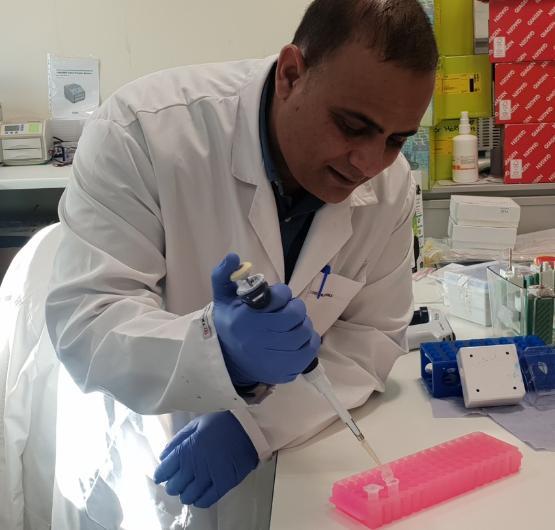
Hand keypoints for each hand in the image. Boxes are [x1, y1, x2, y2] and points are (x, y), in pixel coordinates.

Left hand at [153, 411, 258, 507]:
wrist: (247, 428)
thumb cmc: (220, 423)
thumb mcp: (196, 424)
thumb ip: (177, 440)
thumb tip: (163, 456)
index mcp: (185, 450)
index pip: (163, 472)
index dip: (161, 475)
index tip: (164, 475)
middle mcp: (193, 466)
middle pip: (174, 487)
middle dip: (174, 485)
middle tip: (180, 480)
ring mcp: (208, 477)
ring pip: (188, 497)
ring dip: (186, 494)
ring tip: (191, 488)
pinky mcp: (222, 485)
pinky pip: (205, 501)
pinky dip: (200, 501)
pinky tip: (201, 495)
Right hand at [211, 253, 319, 385]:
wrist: (226, 360)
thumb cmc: (229, 323)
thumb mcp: (222, 298)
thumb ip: (224, 275)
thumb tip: (233, 257)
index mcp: (245, 320)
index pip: (280, 299)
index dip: (283, 294)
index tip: (278, 296)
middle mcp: (258, 340)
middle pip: (296, 318)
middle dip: (296, 309)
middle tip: (290, 309)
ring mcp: (271, 359)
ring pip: (304, 335)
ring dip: (303, 325)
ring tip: (294, 324)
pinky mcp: (282, 372)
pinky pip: (308, 355)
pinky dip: (308, 343)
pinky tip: (299, 339)